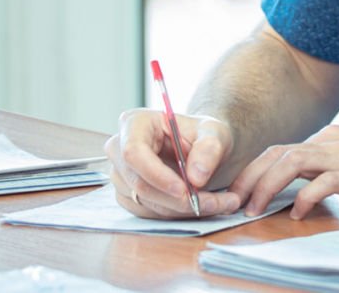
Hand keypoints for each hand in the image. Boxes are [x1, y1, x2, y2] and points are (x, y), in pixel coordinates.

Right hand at [105, 108, 241, 218]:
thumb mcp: (214, 133)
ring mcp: (121, 175)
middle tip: (214, 203)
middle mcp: (120, 149)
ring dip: (182, 209)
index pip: (134, 152)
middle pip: (139, 183)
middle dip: (177, 199)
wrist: (203, 150)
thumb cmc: (203, 135)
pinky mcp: (128, 196)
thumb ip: (209, 149)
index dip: (156, 174)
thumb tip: (197, 177)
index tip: (184, 189)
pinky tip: (201, 206)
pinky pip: (149, 214)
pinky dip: (177, 214)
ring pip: (146, 203)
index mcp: (135, 123)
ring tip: (218, 203)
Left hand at [232, 125, 338, 219]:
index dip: (258, 169)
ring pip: (289, 162)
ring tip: (254, 208)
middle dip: (251, 177)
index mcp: (333, 136)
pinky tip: (296, 214)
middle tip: (235, 201)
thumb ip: (335, 169)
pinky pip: (319, 183)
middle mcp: (333, 140)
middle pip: (277, 152)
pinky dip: (302, 198)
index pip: (283, 149)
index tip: (243, 190)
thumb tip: (310, 188)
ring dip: (266, 186)